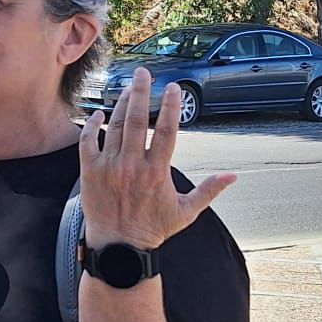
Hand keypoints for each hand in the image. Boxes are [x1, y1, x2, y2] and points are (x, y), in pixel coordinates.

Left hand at [78, 68, 235, 249]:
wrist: (119, 248)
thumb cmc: (153, 230)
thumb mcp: (186, 212)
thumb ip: (209, 191)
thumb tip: (233, 176)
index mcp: (157, 172)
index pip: (167, 131)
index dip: (170, 106)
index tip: (172, 87)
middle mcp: (132, 165)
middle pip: (137, 119)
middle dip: (141, 92)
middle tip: (144, 73)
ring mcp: (109, 167)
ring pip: (114, 126)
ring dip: (121, 103)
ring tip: (128, 88)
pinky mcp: (90, 172)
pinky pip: (89, 141)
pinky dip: (93, 125)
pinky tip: (99, 113)